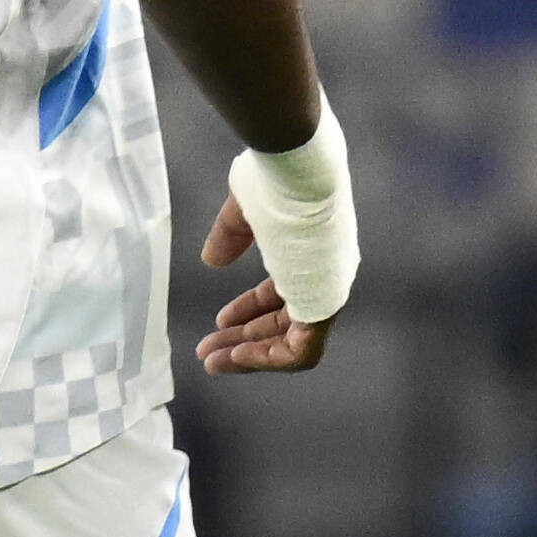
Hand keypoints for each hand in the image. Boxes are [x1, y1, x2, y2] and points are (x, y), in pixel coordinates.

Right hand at [195, 194, 335, 372]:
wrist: (300, 175)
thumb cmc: (278, 185)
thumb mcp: (247, 212)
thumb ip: (232, 236)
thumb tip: (212, 260)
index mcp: (312, 255)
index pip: (283, 294)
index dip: (250, 310)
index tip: (221, 319)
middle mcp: (324, 278)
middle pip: (285, 322)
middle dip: (244, 338)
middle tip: (208, 351)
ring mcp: (327, 294)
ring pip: (291, 342)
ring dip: (250, 355)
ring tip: (213, 361)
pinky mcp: (324, 307)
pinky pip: (301, 350)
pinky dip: (267, 358)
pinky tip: (236, 356)